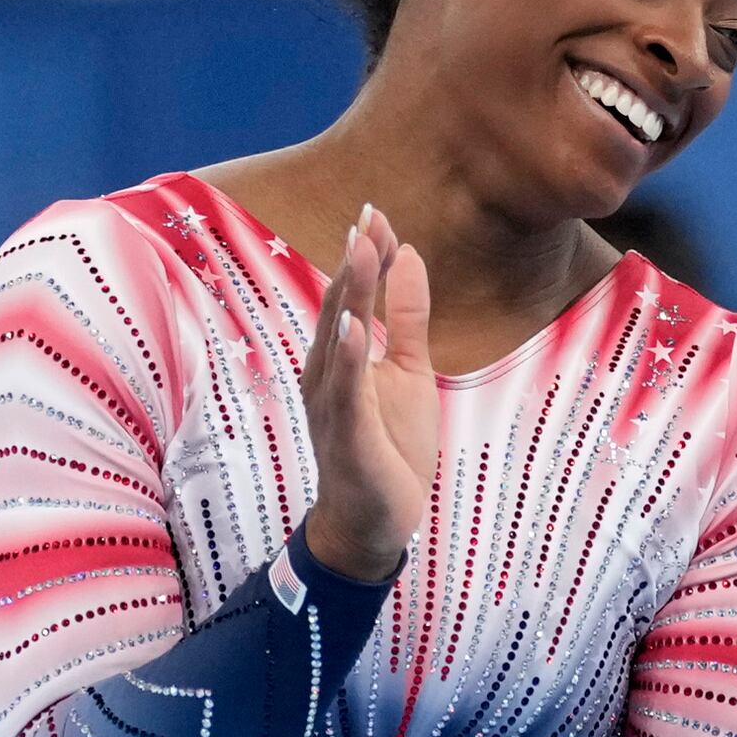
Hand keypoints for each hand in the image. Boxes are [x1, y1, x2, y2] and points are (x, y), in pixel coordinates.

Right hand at [293, 202, 437, 584]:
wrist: (373, 521)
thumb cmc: (387, 445)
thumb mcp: (409, 371)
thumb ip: (407, 316)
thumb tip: (410, 255)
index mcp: (339, 358)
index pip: (350, 295)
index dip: (367, 255)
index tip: (380, 215)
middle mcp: (326, 375)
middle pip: (338, 308)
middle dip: (355, 263)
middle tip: (369, 216)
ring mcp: (333, 406)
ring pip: (337, 342)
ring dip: (349, 295)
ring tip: (363, 250)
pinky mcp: (347, 436)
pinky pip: (346, 392)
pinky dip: (348, 358)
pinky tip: (354, 327)